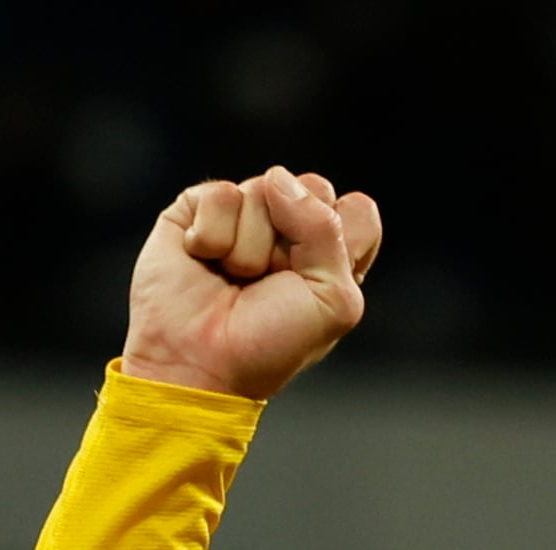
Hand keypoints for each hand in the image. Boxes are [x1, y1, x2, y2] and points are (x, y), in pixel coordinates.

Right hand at [122, 165, 383, 400]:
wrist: (198, 365)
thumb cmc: (265, 346)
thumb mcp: (331, 300)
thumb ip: (327, 230)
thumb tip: (278, 179)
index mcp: (329, 256)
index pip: (357, 210)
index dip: (340, 237)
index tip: (313, 280)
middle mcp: (290, 232)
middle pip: (315, 188)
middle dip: (293, 239)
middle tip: (270, 282)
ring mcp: (244, 218)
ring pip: (266, 190)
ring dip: (249, 247)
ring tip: (233, 280)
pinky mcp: (199, 212)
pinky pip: (221, 194)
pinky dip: (213, 236)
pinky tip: (203, 262)